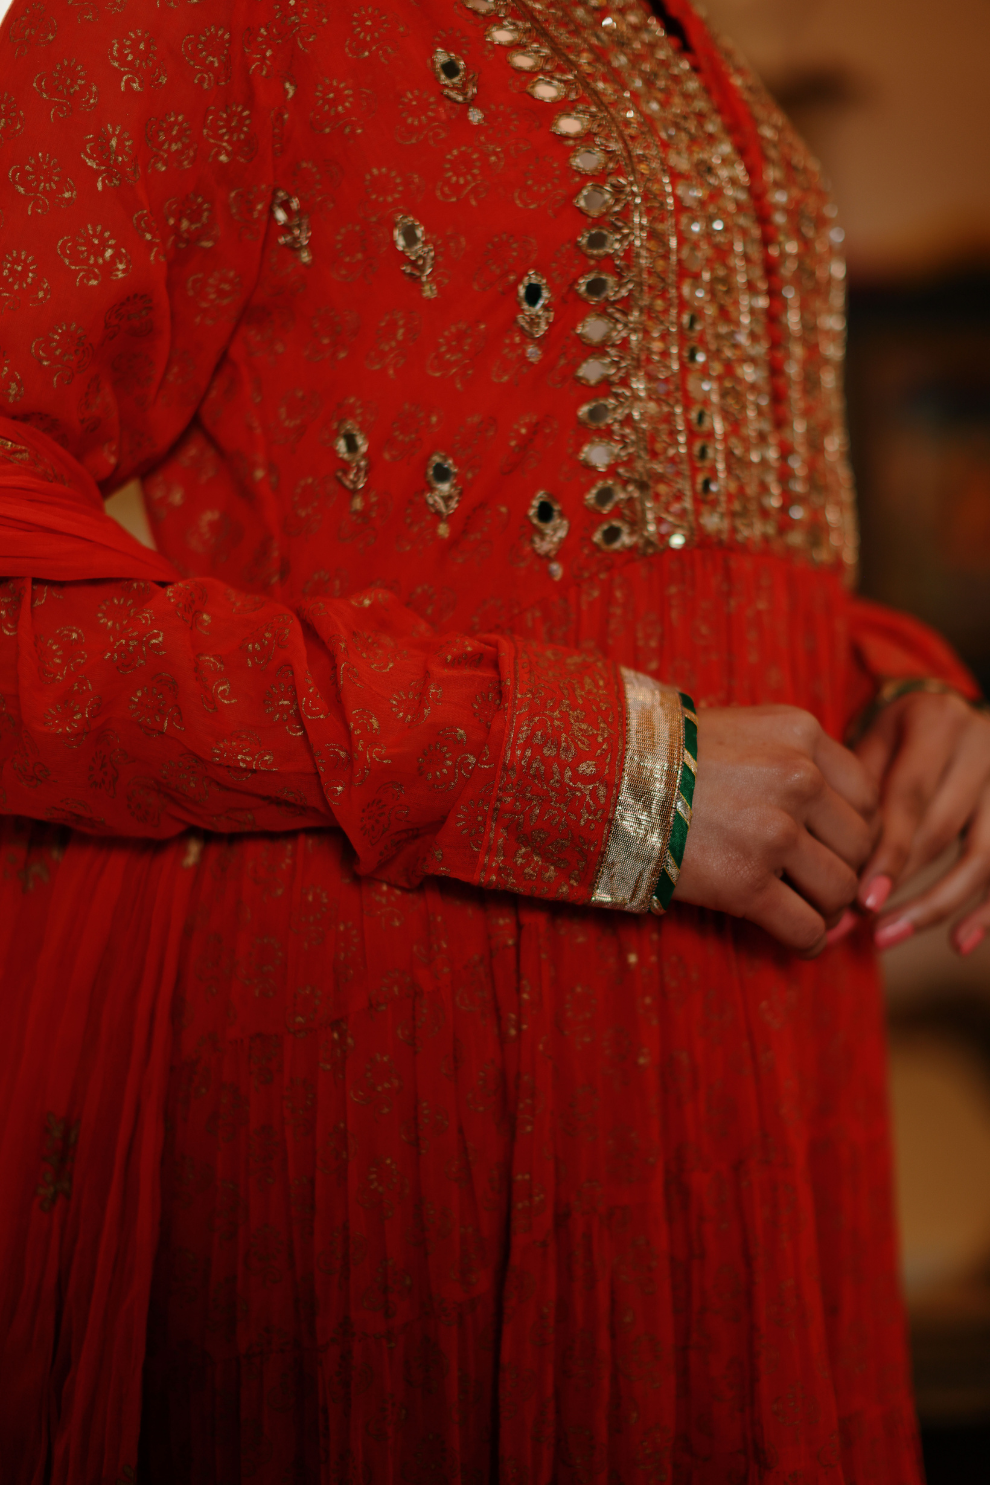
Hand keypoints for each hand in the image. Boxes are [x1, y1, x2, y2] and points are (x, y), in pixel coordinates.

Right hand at [673, 706, 878, 954]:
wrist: (601, 776)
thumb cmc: (663, 755)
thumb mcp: (740, 731)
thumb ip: (791, 758)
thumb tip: (834, 812)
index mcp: (802, 733)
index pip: (867, 795)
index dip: (855, 830)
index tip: (834, 847)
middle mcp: (799, 778)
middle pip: (860, 845)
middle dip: (843, 870)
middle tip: (818, 885)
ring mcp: (776, 832)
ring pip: (840, 890)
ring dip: (826, 909)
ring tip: (804, 911)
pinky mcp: (747, 883)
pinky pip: (805, 928)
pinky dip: (807, 942)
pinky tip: (795, 941)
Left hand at [854, 691, 989, 954]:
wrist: (942, 711)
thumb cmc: (894, 735)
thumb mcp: (870, 743)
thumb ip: (857, 799)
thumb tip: (829, 877)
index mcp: (936, 722)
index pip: (910, 798)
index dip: (887, 854)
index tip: (860, 901)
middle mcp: (982, 747)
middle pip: (941, 831)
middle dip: (897, 884)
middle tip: (856, 925)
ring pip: (982, 857)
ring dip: (934, 906)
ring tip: (886, 937)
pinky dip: (987, 913)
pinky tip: (959, 943)